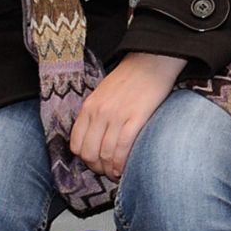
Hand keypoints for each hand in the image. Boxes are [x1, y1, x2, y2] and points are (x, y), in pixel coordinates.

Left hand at [70, 52, 186, 176]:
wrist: (153, 58)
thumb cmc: (131, 76)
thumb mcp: (104, 93)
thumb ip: (96, 113)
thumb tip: (94, 138)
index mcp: (89, 106)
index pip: (76, 144)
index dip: (85, 159)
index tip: (96, 162)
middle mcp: (99, 112)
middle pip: (89, 153)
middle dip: (98, 168)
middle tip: (107, 171)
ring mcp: (117, 115)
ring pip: (106, 154)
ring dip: (111, 169)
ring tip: (118, 172)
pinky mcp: (135, 117)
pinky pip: (123, 148)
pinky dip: (122, 163)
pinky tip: (126, 167)